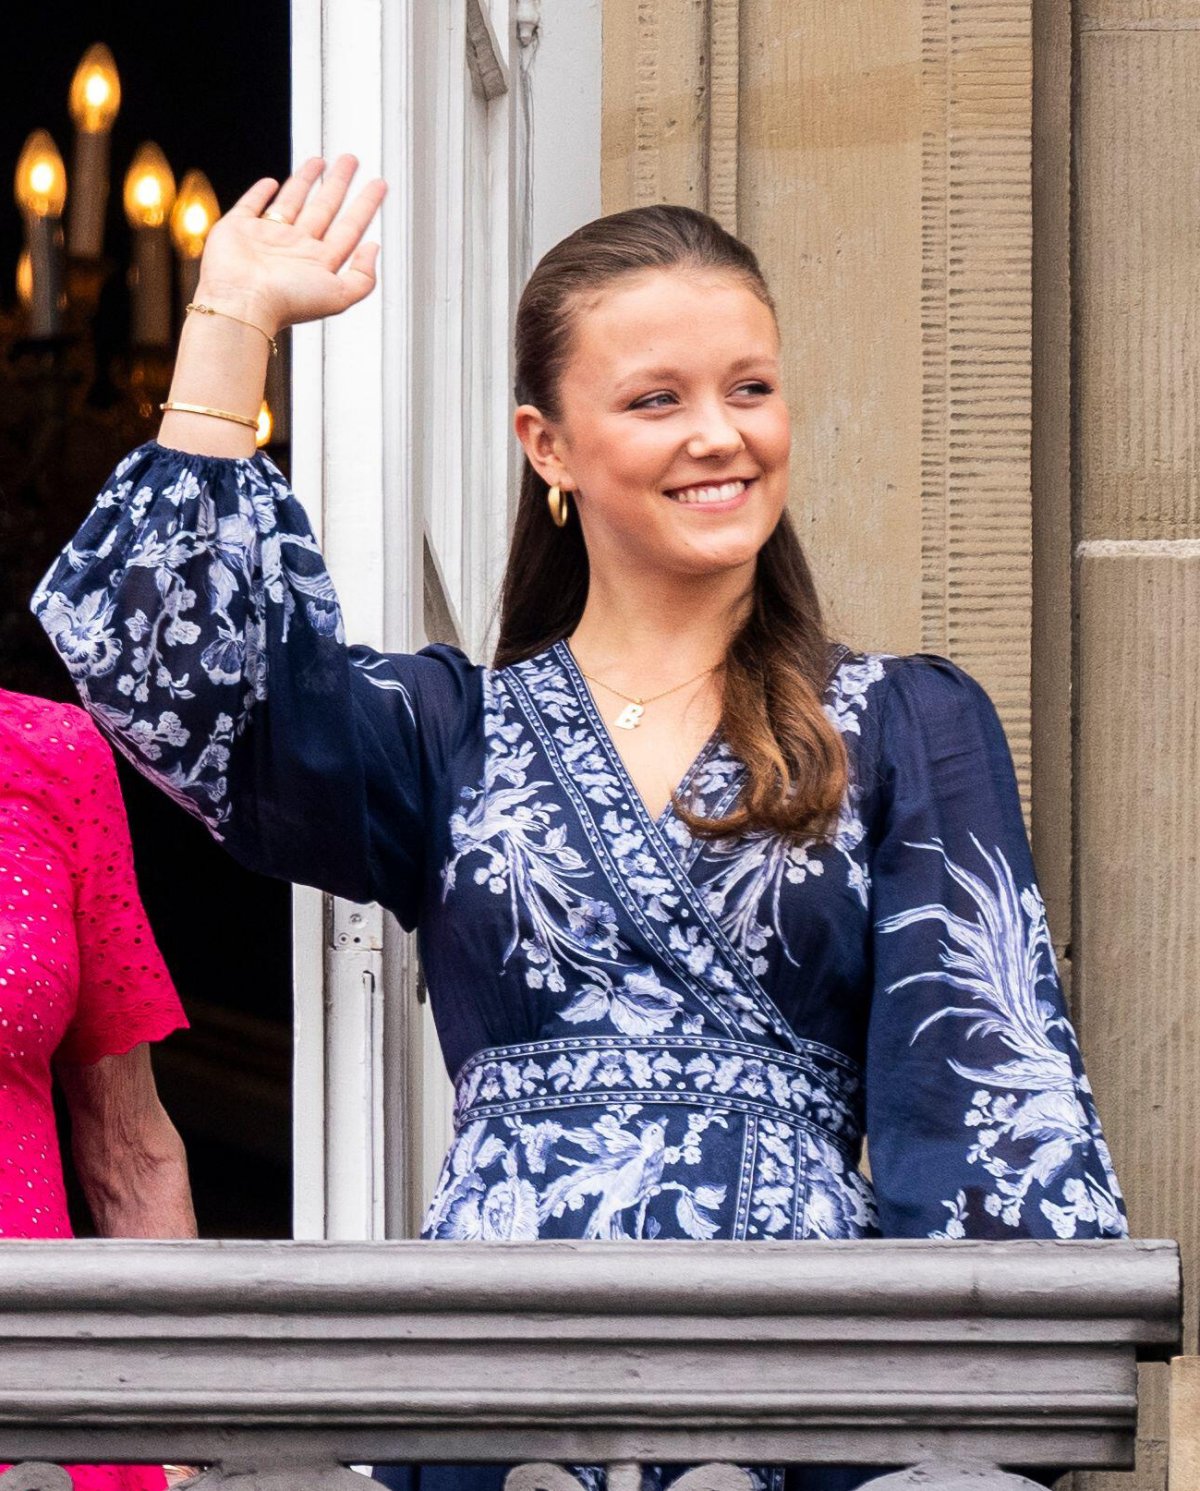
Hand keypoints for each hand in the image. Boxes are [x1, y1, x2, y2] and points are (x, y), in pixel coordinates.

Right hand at [195, 154, 385, 334]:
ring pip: (293, 201)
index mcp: (319, 263)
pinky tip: (271, 182)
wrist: (242, 300)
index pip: (349, 228)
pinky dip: (260, 192)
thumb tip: (373, 248)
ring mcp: (268, 238)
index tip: (378, 185)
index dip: (365, 205)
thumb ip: (363, 277)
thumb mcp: (340, 296)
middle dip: (338, 183)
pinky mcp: (239, 228)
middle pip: (324, 208)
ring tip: (320, 161)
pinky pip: (252, 205)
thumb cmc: (287, 302)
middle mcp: (296, 249)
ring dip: (306, 181)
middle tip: (351, 161)